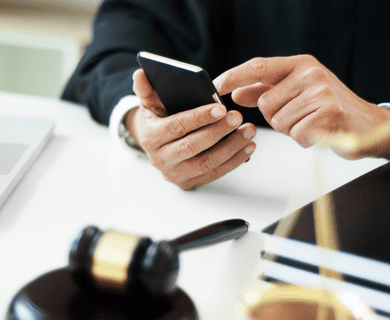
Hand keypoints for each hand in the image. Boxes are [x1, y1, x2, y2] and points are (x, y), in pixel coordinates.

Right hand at [127, 69, 256, 189]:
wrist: (156, 145)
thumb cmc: (158, 118)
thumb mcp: (149, 103)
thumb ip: (145, 88)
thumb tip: (140, 73)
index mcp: (149, 137)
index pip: (176, 126)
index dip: (198, 117)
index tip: (220, 107)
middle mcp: (160, 159)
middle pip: (191, 147)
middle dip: (217, 132)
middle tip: (237, 117)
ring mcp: (174, 174)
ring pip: (206, 163)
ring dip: (231, 147)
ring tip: (249, 130)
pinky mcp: (188, 182)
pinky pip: (214, 173)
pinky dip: (234, 161)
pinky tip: (248, 146)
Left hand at [213, 55, 389, 159]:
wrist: (367, 125)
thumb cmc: (326, 108)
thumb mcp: (296, 92)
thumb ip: (266, 90)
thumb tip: (237, 93)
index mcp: (300, 64)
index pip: (258, 67)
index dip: (233, 76)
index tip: (215, 87)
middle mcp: (310, 73)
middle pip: (265, 103)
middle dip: (276, 116)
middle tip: (299, 115)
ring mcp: (321, 92)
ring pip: (279, 121)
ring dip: (291, 129)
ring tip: (311, 122)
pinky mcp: (329, 113)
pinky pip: (296, 134)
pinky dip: (304, 139)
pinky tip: (319, 132)